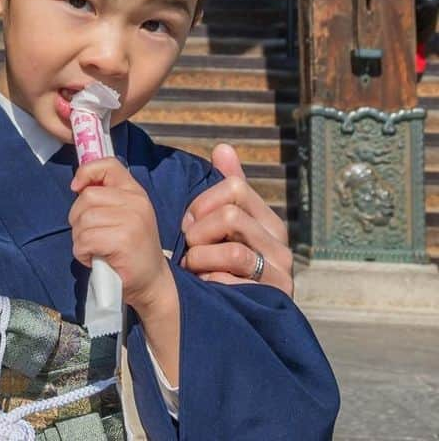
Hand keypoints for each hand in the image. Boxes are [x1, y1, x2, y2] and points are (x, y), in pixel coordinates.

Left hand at [71, 159, 179, 384]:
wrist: (152, 284)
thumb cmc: (131, 250)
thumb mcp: (124, 215)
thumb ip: (107, 197)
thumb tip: (77, 185)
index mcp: (135, 192)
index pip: (107, 165)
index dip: (86, 172)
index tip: (77, 188)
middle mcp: (136, 202)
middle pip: (86, 197)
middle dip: (78, 219)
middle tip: (90, 236)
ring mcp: (131, 220)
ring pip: (83, 220)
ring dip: (80, 239)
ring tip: (95, 249)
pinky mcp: (123, 241)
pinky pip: (85, 240)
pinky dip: (82, 252)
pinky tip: (96, 259)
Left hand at [180, 144, 292, 295]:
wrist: (233, 321)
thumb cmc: (221, 265)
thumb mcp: (222, 225)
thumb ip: (226, 187)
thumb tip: (223, 148)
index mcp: (267, 221)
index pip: (235, 187)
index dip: (202, 202)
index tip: (188, 222)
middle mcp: (280, 245)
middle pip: (231, 215)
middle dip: (198, 232)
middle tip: (188, 248)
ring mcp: (280, 275)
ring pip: (233, 251)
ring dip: (201, 260)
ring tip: (194, 270)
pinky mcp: (272, 301)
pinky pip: (232, 282)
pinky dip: (211, 283)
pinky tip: (206, 288)